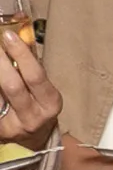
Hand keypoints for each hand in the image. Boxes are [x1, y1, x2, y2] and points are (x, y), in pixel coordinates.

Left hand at [0, 27, 60, 152]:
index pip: (35, 76)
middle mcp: (34, 117)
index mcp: (49, 103)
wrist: (33, 138)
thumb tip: (16, 32)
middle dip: (0, 62)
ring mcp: (13, 127)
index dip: (21, 54)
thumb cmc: (37, 105)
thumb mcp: (41, 86)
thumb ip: (30, 62)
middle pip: (12, 87)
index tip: (7, 35)